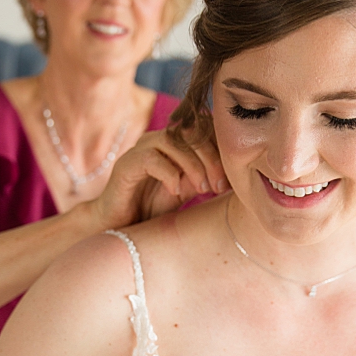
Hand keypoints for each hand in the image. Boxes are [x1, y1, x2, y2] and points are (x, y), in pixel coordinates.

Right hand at [88, 128, 226, 230]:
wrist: (118, 226)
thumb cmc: (152, 208)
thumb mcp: (187, 190)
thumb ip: (205, 176)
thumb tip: (237, 173)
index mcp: (174, 143)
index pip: (203, 128)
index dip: (221, 149)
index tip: (231, 179)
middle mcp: (157, 140)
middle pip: (191, 131)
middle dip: (212, 157)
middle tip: (219, 186)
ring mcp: (140, 150)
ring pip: (173, 141)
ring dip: (193, 165)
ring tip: (201, 189)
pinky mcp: (126, 164)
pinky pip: (151, 158)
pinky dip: (169, 174)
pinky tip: (176, 191)